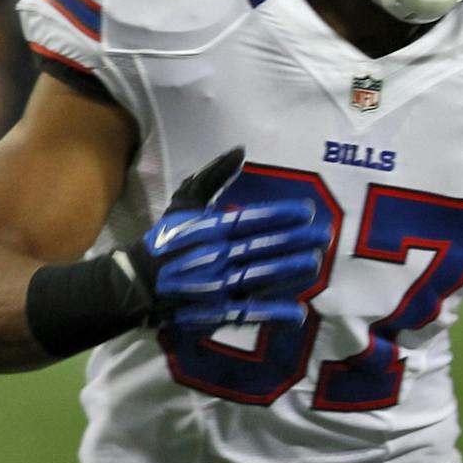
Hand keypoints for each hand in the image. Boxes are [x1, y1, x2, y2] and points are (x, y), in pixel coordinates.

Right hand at [132, 148, 328, 328]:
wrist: (138, 283)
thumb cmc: (167, 239)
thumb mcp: (185, 203)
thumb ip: (213, 176)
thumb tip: (240, 150)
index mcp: (209, 229)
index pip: (250, 220)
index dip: (280, 215)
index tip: (307, 211)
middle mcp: (216, 256)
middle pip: (262, 247)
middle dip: (296, 241)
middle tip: (324, 235)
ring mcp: (218, 285)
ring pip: (260, 276)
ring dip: (290, 270)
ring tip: (315, 262)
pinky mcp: (217, 311)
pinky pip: (249, 312)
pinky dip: (273, 312)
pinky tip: (299, 311)